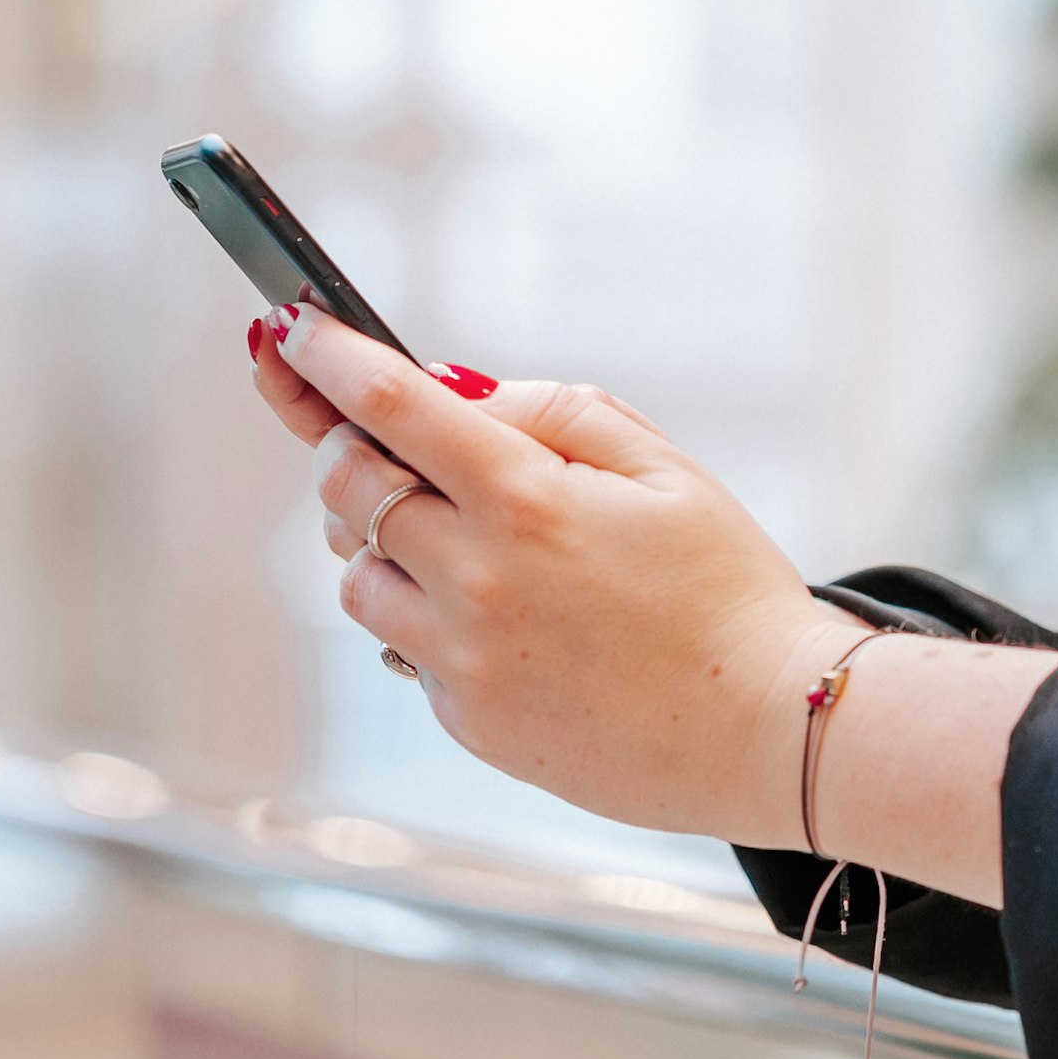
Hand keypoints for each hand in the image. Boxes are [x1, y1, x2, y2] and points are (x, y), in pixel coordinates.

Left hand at [245, 304, 851, 849]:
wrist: (767, 730)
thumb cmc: (728, 590)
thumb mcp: (667, 468)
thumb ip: (558, 413)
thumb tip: (462, 395)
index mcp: (528, 500)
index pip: (392, 406)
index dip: (329, 357)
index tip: (290, 328)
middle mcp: (477, 579)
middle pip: (347, 489)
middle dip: (344, 446)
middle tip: (378, 436)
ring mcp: (463, 659)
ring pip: (356, 578)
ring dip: (380, 542)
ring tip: (461, 540)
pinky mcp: (467, 721)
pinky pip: (404, 650)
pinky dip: (427, 616)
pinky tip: (508, 616)